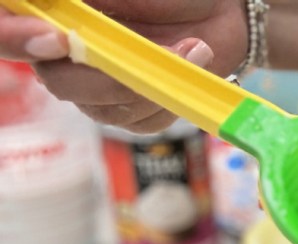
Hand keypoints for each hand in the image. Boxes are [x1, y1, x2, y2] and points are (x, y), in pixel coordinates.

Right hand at [0, 1, 247, 132]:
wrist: (220, 10)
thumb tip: (71, 2)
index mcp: (52, 13)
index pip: (7, 31)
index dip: (16, 38)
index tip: (57, 39)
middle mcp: (64, 52)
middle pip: (61, 82)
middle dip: (113, 74)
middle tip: (164, 49)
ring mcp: (96, 85)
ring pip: (104, 108)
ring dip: (154, 84)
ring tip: (195, 48)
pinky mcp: (131, 109)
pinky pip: (140, 121)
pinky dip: (170, 100)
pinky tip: (193, 68)